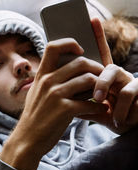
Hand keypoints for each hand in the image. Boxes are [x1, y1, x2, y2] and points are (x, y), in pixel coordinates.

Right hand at [0, 38, 107, 169]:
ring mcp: (55, 95)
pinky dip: (99, 107)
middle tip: (101, 78)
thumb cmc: (35, 117)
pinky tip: (100, 110)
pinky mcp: (64, 110)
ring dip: (100, 87)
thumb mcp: (36, 94)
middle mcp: (47, 82)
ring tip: (101, 95)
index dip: (70, 43)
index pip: (54, 46)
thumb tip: (71, 69)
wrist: (27, 140)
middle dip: (96, 68)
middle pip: (80, 62)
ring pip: (89, 79)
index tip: (80, 51)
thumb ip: (49, 80)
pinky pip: (90, 102)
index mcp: (41, 76)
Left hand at [80, 18, 137, 133]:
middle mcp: (118, 75)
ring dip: (111, 99)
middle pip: (107, 68)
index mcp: (104, 77)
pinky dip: (122, 113)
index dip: (98, 37)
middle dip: (100, 83)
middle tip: (96, 96)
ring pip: (121, 84)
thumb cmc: (110, 116)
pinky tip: (119, 120)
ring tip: (106, 109)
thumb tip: (59, 97)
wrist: (129, 129)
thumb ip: (79, 101)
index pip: (100, 54)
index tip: (92, 20)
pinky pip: (131, 99)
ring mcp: (131, 82)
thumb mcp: (93, 108)